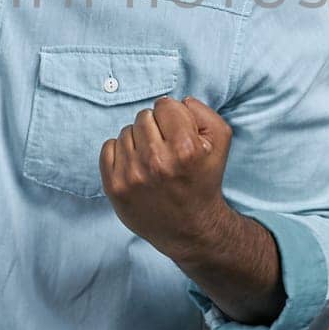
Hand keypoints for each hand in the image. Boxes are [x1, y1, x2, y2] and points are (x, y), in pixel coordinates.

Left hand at [100, 95, 233, 258]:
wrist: (190, 228)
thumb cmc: (204, 179)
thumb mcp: (220, 142)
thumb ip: (203, 112)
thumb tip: (178, 101)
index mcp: (185, 149)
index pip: (165, 105)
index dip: (174, 116)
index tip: (178, 133)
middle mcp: (156, 162)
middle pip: (143, 116)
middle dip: (156, 128)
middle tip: (166, 149)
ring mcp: (132, 175)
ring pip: (126, 131)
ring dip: (139, 141)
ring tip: (153, 161)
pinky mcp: (114, 187)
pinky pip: (108, 147)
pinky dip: (121, 153)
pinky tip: (137, 167)